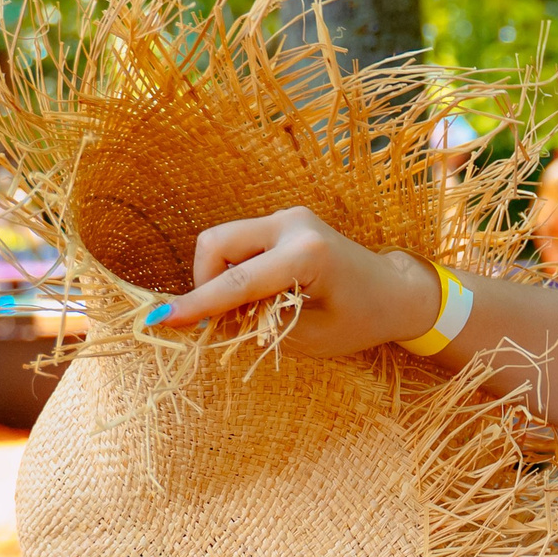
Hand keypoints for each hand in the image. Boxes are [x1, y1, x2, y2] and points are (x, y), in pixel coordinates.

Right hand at [145, 206, 440, 354]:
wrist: (395, 291)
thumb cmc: (361, 320)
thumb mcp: (310, 339)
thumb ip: (257, 328)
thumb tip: (211, 321)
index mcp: (308, 254)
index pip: (238, 282)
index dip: (198, 304)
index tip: (162, 320)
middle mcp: (293, 224)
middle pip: (216, 244)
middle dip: (204, 284)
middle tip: (220, 323)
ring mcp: (287, 217)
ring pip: (222, 243)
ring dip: (219, 280)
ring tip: (246, 314)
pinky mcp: (283, 222)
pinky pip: (239, 244)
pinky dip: (234, 273)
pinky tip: (255, 298)